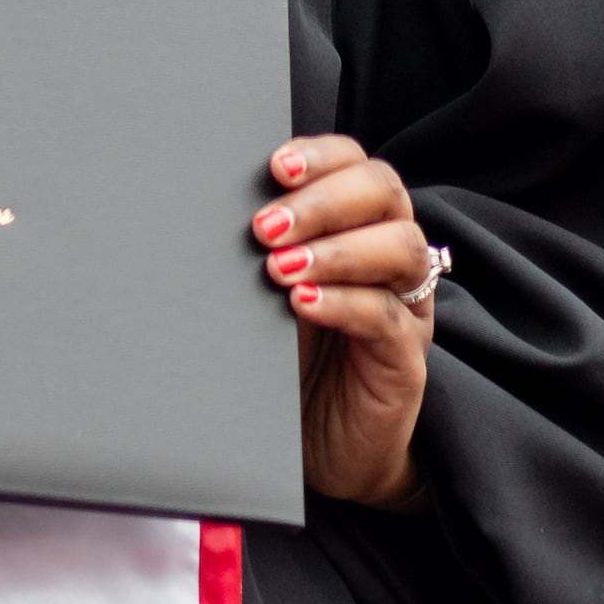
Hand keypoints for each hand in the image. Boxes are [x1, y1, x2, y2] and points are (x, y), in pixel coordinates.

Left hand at [255, 134, 435, 509]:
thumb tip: (198, 205)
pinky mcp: (406, 361)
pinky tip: (302, 304)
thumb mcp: (263, 295)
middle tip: (265, 228)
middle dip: (322, 201)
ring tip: (279, 269)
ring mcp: (405, 309)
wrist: (320, 446)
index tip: (276, 166)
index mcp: (357, 228)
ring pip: (400, 248)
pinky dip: (343, 303)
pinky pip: (388, 318)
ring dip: (335, 250)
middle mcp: (388, 260)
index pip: (357, 166)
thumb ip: (255, 251)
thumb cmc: (285, 359)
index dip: (322, 157)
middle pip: (385, 194)